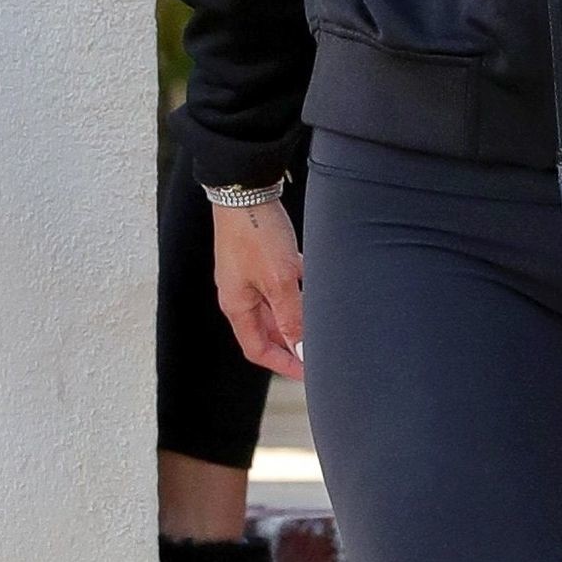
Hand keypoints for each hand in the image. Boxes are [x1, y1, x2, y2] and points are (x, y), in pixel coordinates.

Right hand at [212, 198, 304, 377]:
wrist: (245, 188)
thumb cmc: (254, 233)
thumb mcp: (278, 280)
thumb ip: (292, 317)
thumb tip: (302, 351)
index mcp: (237, 306)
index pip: (257, 349)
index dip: (282, 364)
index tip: (308, 373)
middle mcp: (241, 293)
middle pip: (268, 328)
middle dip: (294, 338)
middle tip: (321, 346)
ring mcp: (250, 273)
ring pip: (278, 303)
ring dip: (299, 311)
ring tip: (324, 316)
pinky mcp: (260, 254)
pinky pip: (282, 279)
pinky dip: (299, 283)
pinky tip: (317, 277)